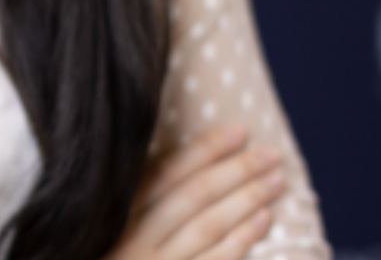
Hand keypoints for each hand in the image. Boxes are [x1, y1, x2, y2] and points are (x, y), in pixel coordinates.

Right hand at [106, 125, 283, 259]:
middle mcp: (136, 237)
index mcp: (117, 210)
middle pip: (194, 195)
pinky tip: (263, 220)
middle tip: (270, 154)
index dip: (205, 150)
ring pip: (209, 227)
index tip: (238, 131)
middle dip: (236, 171)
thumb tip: (181, 163)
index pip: (167, 171)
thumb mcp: (105, 223)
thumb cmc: (105, 252)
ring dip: (246, 200)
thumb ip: (135, 197)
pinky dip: (242, 240)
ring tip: (276, 182)